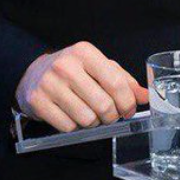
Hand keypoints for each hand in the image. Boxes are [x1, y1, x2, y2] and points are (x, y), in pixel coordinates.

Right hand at [15, 41, 149, 132]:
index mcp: (85, 52)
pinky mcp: (38, 101)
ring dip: (92, 122)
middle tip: (108, 114)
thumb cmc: (73, 70)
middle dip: (110, 116)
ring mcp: (50, 84)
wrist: (34, 73)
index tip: (128, 110)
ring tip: (87, 112)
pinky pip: (68, 126)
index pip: (115, 82)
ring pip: (86, 119)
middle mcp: (66, 66)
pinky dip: (73, 126)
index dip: (127, 102)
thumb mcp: (98, 68)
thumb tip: (145, 96)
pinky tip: (70, 114)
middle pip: (103, 105)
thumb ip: (123, 80)